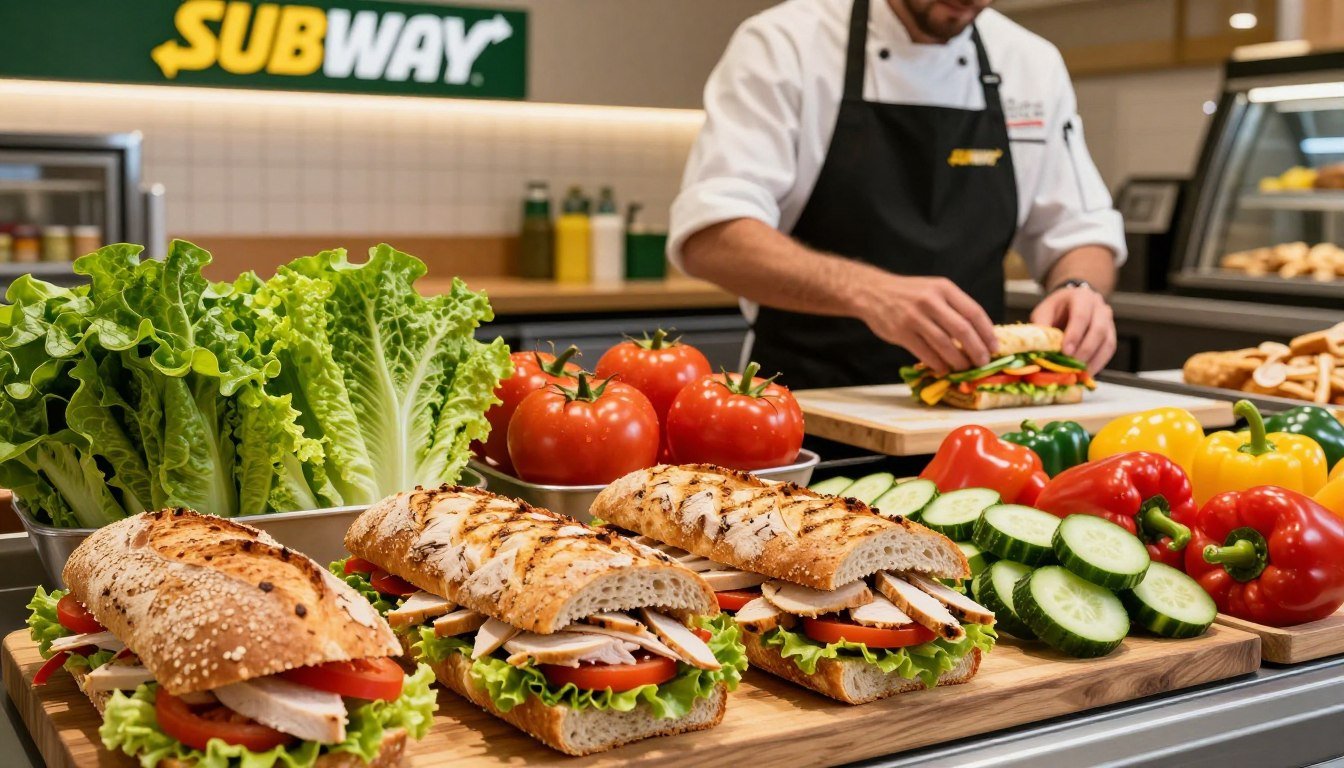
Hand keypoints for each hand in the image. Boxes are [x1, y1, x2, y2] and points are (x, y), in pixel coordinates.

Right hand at [857, 273, 996, 376]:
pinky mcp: (901, 332)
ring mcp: (914, 317)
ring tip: (965, 368)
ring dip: (958, 360)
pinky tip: (944, 368)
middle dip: (976, 350)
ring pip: (945, 344)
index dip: (987, 333)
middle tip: (983, 362)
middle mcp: (930, 301)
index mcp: (943, 288)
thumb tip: (978, 335)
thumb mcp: (933, 289)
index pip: (973, 312)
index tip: (994, 347)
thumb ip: (953, 307)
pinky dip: (938, 363)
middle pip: (962, 330)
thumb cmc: (907, 293)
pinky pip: (925, 353)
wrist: (872, 292)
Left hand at [1031, 285, 1114, 373]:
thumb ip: (1042, 326)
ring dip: (1093, 360)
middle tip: (1072, 365)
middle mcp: (1099, 307)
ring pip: (1107, 341)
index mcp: (1081, 297)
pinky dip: (1098, 363)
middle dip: (1085, 350)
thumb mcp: (1044, 312)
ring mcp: (1108, 320)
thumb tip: (1039, 347)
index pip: (1081, 315)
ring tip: (1079, 372)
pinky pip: (1109, 350)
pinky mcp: (1111, 334)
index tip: (1066, 352)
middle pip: (1098, 329)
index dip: (1074, 335)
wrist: (1071, 304)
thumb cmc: (1056, 309)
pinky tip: (1086, 372)